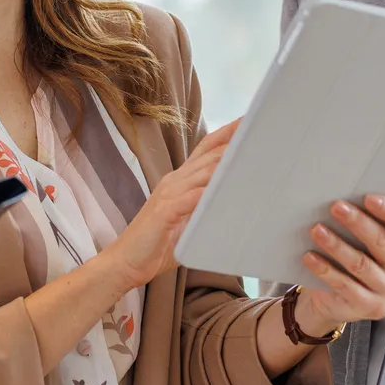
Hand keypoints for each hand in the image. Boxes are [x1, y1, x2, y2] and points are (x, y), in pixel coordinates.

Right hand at [103, 120, 238, 288]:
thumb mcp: (188, 223)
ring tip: (252, 152)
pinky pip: (190, 198)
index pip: (205, 149)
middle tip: (259, 128)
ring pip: (203, 171)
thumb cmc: (158, 245)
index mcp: (179, 181)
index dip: (227, 134)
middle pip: (208, 153)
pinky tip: (226, 188)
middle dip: (233, 139)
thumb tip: (236, 206)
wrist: (125, 262)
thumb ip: (206, 210)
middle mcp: (174, 181)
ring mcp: (168, 195)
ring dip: (227, 161)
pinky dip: (208, 191)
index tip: (249, 122)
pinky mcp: (164, 212)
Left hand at [296, 194, 384, 332]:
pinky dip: (325, 270)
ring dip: (336, 245)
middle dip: (358, 222)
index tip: (368, 197)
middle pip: (383, 243)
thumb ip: (370, 223)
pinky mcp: (372, 308)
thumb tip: (346, 199)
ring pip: (361, 264)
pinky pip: (345, 286)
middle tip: (336, 207)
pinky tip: (310, 257)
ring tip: (316, 230)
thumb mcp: (369, 242)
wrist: (341, 300)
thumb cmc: (359, 258)